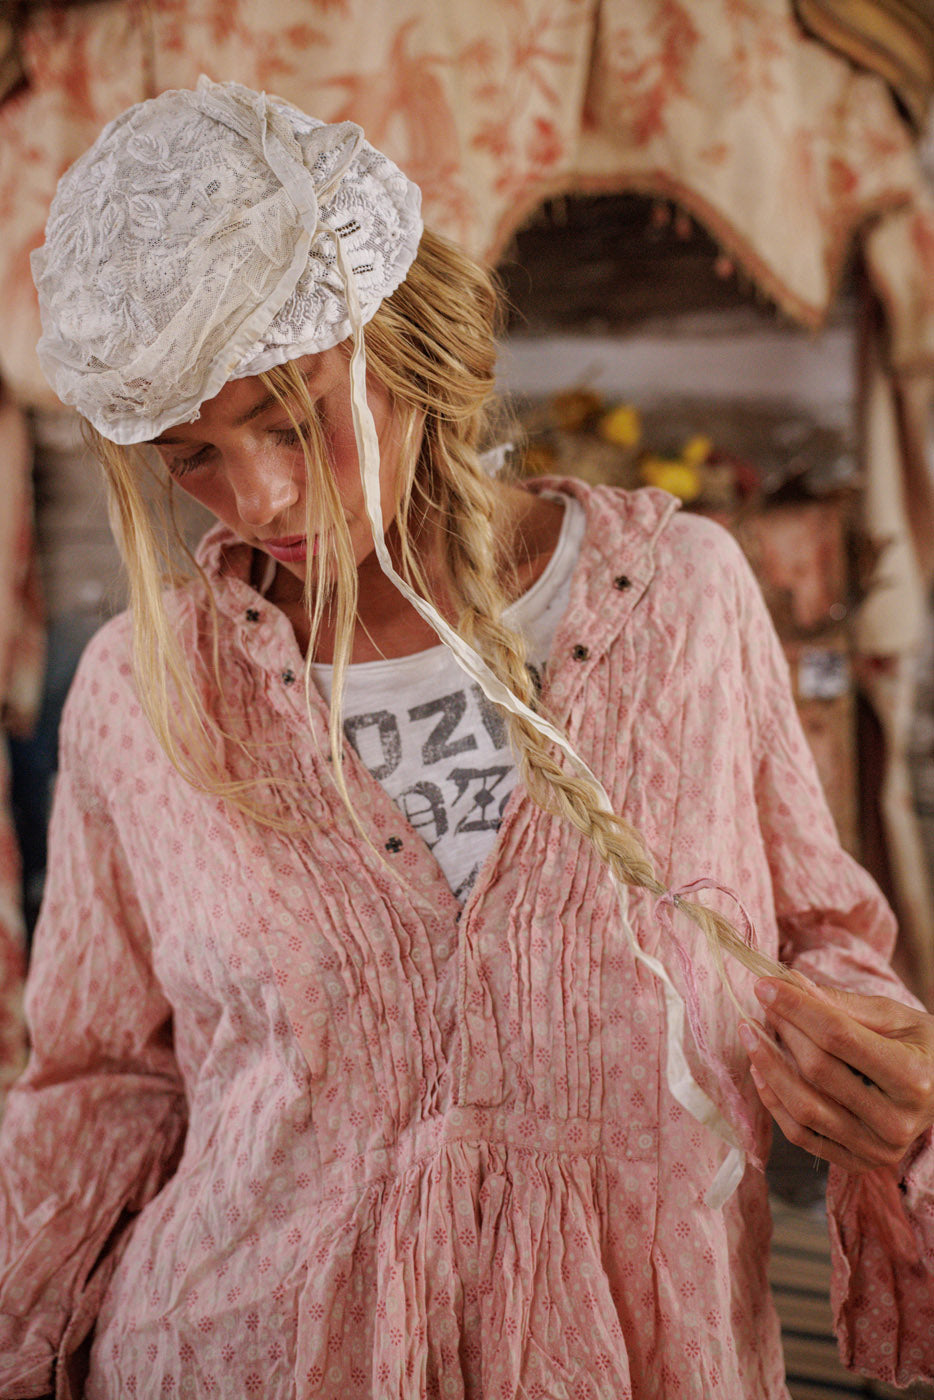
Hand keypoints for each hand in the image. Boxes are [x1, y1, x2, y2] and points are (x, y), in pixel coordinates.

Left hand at [738, 976, 933, 1173]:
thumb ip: (843, 1004)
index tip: (765, 985)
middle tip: (760, 1003)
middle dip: (782, 1030)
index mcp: (913, 1078)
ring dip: (767, 1066)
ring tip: (751, 1034)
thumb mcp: (896, 1017)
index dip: (796, 1008)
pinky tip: (759, 1070)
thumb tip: (790, 983)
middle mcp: (896, 1121)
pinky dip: (774, 1101)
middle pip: (818, 1070)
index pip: (839, 1037)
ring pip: (804, 1107)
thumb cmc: (922, 1048)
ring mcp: (876, 1149)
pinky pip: (802, 1135)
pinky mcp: (858, 1164)